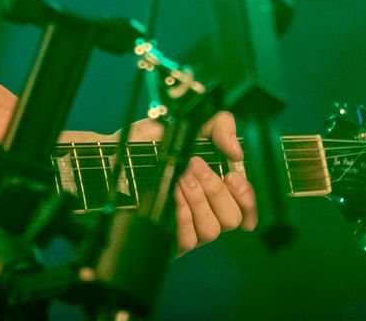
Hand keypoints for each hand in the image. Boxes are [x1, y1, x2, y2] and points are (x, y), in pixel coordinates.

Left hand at [127, 111, 258, 253]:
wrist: (116, 154)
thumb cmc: (151, 141)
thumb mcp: (187, 124)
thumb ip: (219, 126)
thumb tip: (236, 151)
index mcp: (217, 188)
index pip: (248, 209)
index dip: (247, 196)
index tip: (231, 175)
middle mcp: (207, 211)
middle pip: (232, 219)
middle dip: (214, 189)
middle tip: (194, 167)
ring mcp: (190, 229)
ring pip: (212, 230)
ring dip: (196, 200)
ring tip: (179, 179)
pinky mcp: (171, 241)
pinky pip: (188, 240)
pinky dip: (181, 216)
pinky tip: (171, 197)